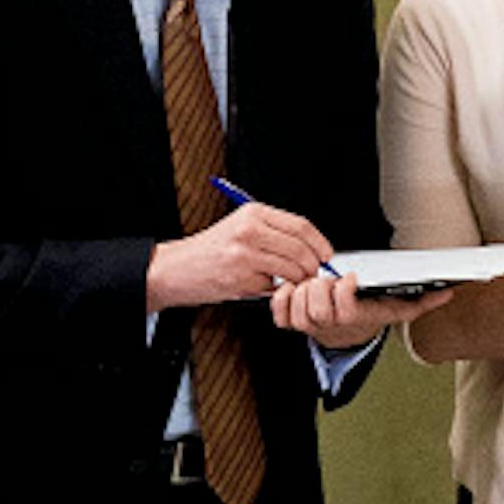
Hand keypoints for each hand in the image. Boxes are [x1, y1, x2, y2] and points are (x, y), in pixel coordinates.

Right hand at [147, 198, 338, 310]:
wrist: (177, 269)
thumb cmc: (212, 250)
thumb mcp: (241, 227)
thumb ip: (274, 231)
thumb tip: (312, 245)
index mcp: (253, 213)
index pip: (301, 226)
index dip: (320, 243)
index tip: (326, 255)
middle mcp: (250, 230)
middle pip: (301, 249)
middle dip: (312, 266)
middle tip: (311, 273)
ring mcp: (245, 255)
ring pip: (292, 270)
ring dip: (297, 280)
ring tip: (288, 281)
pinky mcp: (241, 278)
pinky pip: (274, 286)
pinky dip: (276, 289)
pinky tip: (264, 285)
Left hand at [270, 270, 452, 346]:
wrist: (349, 337)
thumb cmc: (369, 314)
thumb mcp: (397, 308)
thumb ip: (422, 302)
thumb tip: (447, 295)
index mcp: (356, 319)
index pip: (345, 308)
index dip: (344, 291)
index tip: (351, 277)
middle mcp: (332, 325)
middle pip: (318, 306)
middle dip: (320, 288)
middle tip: (327, 279)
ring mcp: (311, 326)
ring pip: (298, 309)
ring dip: (301, 292)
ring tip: (311, 282)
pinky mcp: (293, 324)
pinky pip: (280, 316)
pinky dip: (281, 300)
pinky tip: (291, 289)